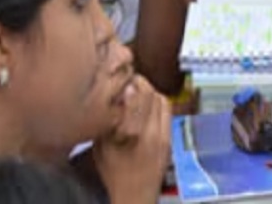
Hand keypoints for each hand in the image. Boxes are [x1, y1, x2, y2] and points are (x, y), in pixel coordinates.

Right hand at [94, 76, 171, 203]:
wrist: (136, 195)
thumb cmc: (115, 174)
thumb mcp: (101, 149)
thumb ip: (107, 122)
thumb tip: (116, 96)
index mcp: (137, 135)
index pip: (143, 97)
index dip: (135, 83)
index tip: (125, 79)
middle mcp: (156, 134)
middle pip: (156, 97)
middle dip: (144, 85)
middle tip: (131, 82)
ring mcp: (166, 136)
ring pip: (165, 103)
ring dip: (153, 94)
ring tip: (138, 92)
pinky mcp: (171, 139)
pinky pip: (168, 113)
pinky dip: (158, 105)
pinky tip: (146, 107)